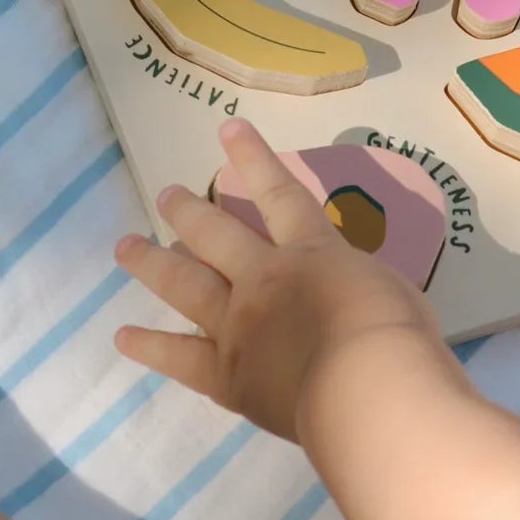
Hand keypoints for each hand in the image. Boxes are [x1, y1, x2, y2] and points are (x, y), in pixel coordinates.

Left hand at [113, 120, 438, 440]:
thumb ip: (357, 283)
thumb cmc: (396, 337)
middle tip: (166, 195)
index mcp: (311, 254)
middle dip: (189, 212)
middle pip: (215, 235)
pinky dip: (149, 346)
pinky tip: (123, 336)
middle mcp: (263, 280)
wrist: (366, 390)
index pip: (281, 194)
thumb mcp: (392, 290)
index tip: (228, 129)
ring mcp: (237, 327)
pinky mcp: (225, 375)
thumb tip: (346, 293)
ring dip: (151, 262)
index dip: (254, 159)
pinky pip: (179, 357)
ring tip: (125, 245)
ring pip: (184, 285)